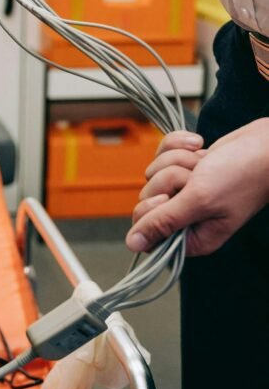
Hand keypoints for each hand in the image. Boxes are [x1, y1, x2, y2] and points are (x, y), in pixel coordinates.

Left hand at [126, 121, 268, 256]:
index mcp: (191, 237)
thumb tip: (133, 244)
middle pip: (148, 197)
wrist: (266, 144)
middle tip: (196, 179)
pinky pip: (163, 153)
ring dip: (179, 161)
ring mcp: (185, 191)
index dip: (152, 210)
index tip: (171, 199)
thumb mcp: (199, 201)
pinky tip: (199, 146)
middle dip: (170, 179)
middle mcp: (186, 217)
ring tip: (205, 165)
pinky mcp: (187, 168)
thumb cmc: (241, 176)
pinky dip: (179, 146)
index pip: (147, 232)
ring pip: (155, 172)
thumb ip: (164, 221)